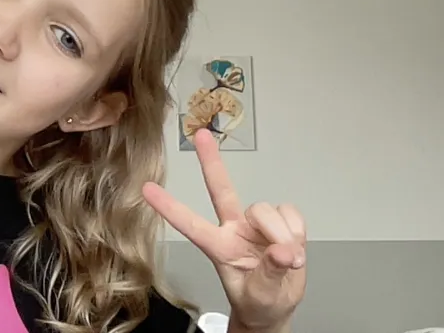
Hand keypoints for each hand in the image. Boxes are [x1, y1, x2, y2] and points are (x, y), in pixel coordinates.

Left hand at [142, 129, 306, 331]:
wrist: (277, 307)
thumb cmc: (259, 302)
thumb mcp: (261, 297)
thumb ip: (270, 274)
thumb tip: (282, 252)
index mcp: (218, 247)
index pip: (190, 224)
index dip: (169, 207)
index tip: (147, 189)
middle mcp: (234, 228)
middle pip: (221, 189)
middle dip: (211, 161)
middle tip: (201, 135)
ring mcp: (256, 223)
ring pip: (265, 209)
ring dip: (281, 233)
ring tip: (289, 259)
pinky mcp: (280, 221)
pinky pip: (290, 212)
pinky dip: (296, 230)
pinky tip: (295, 246)